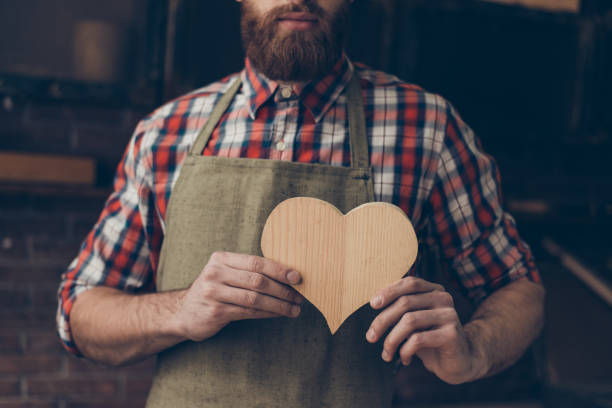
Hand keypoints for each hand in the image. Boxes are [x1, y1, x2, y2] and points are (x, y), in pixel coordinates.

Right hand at [175, 251, 302, 341]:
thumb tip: (287, 275)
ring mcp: (213, 293)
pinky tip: (279, 314)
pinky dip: (268, 313)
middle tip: (299, 296)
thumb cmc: (214, 290)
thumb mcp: (225, 273)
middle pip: (257, 280)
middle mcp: (215, 273)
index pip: (256, 262)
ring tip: (294, 309)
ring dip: (279, 305)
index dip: (279, 269)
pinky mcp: (215, 312)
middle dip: (283, 289)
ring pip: (255, 298)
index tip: (297, 277)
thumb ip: (248, 271)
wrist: (182, 312)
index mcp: (221, 259)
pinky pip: (249, 313)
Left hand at [366, 276, 481, 383]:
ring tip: (387, 354)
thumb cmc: (430, 340)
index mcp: (434, 291)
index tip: (372, 304)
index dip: (389, 291)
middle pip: (404, 303)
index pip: (409, 283)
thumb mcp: (414, 322)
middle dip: (382, 321)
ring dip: (391, 340)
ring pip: (409, 321)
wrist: (460, 362)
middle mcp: (443, 299)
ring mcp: (449, 315)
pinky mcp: (451, 334)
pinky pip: (418, 339)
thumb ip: (400, 309)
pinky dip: (405, 351)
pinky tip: (405, 359)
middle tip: (370, 337)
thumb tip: (373, 303)